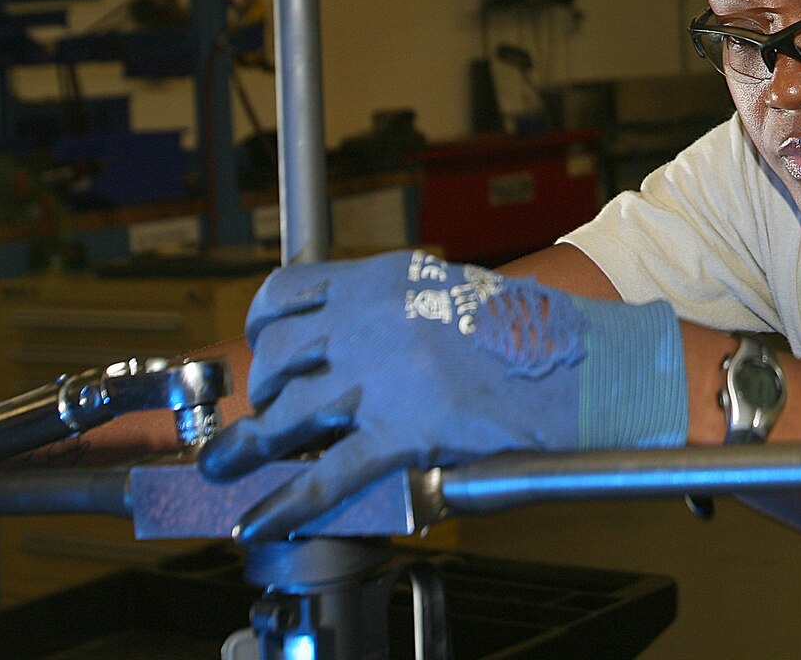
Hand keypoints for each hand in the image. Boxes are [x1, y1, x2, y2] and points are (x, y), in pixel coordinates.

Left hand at [198, 250, 686, 541]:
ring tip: (225, 465)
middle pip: (277, 356)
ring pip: (285, 414)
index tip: (259, 343)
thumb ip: (389, 307)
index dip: (260, 324)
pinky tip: (262, 520)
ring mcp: (378, 379)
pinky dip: (285, 504)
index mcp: (376, 280)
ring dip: (247, 445)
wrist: (574, 360)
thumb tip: (351, 337)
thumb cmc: (521, 330)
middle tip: (264, 411)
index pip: (285, 292)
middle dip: (260, 389)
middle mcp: (365, 323)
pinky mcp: (400, 434)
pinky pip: (326, 474)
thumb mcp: (442, 291)